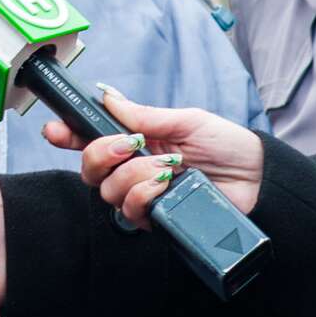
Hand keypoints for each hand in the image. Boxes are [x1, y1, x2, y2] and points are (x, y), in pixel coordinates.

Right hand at [46, 86, 263, 224]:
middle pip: (90, 169)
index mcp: (136, 143)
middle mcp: (133, 171)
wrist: (259, 178)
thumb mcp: (186, 120)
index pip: (90, 140)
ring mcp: (143, 196)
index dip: (67, 135)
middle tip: (128, 144)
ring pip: (108, 190)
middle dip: (100, 154)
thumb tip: (108, 97)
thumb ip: (144, 115)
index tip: (55, 130)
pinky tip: (165, 185)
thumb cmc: (228, 146)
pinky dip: (143, 194)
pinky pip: (131, 211)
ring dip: (133, 174)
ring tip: (166, 166)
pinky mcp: (157, 219)